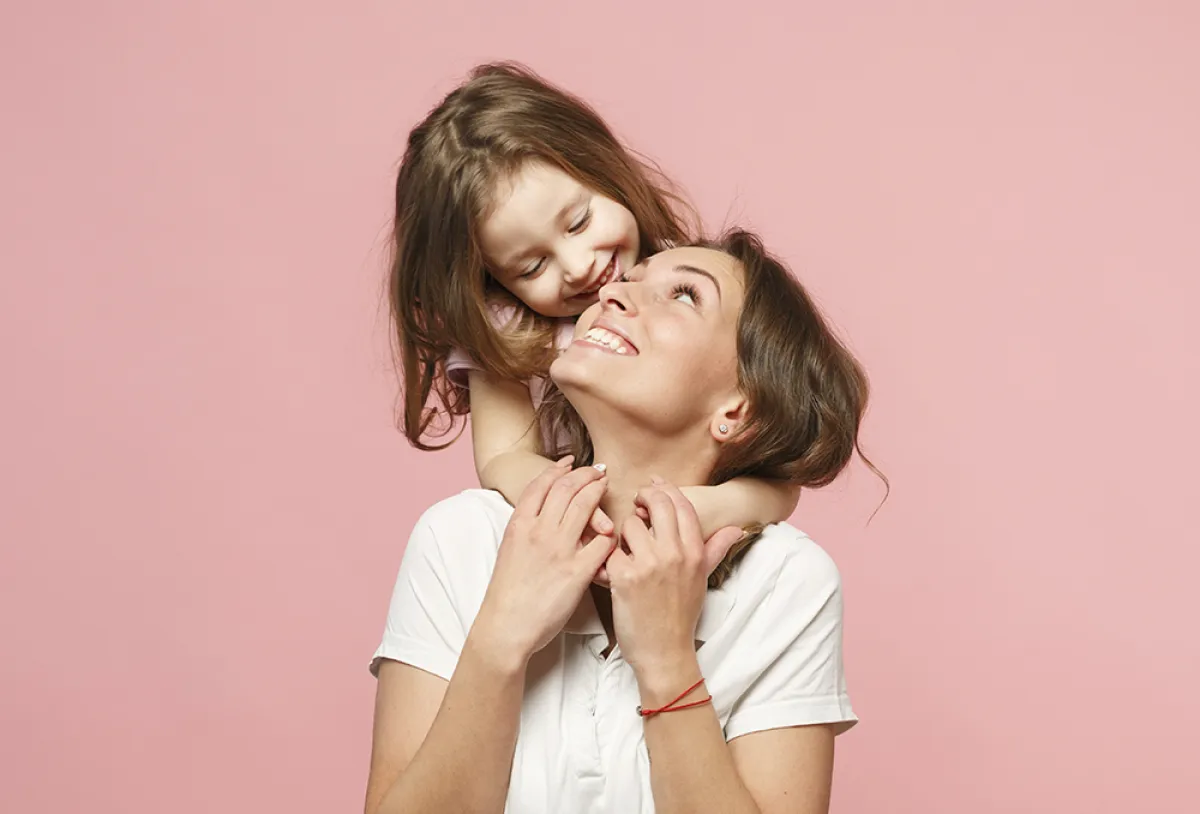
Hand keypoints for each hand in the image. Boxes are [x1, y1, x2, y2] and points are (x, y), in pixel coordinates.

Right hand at [474, 458, 617, 667]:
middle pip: (567, 488)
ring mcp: (558, 550)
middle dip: (585, 474)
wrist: (505, 627)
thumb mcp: (509, 550)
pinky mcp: (576, 572)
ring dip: (599, 492)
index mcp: (519, 525)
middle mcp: (538, 531)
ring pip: (585, 506)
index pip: (541, 484)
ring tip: (606, 488)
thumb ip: (527, 529)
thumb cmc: (506, 594)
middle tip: (598, 471)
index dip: (557, 469)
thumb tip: (543, 516)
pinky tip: (613, 531)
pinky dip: (609, 533)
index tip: (570, 462)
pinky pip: (601, 543)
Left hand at [605, 478, 743, 679]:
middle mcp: (674, 554)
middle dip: (644, 497)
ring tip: (627, 548)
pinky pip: (611, 550)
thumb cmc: (681, 615)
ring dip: (625, 532)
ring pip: (629, 524)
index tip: (654, 485)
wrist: (664, 652)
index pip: (682, 505)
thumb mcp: (702, 579)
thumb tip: (737, 528)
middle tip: (637, 505)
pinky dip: (609, 557)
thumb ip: (716, 549)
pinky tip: (613, 568)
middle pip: (657, 503)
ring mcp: (649, 564)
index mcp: (695, 552)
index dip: (666, 489)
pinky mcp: (624, 577)